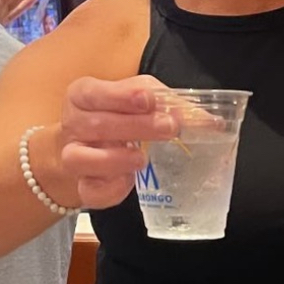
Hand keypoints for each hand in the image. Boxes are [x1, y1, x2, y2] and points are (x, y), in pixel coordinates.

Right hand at [60, 75, 177, 210]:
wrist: (90, 149)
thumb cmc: (120, 117)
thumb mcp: (141, 101)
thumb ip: (170, 105)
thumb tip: (210, 122)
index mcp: (84, 96)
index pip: (96, 93)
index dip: (121, 96)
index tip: (147, 99)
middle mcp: (73, 124)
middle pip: (97, 124)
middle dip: (135, 126)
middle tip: (169, 128)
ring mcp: (73, 157)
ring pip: (81, 159)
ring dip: (115, 159)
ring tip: (142, 158)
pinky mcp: (81, 186)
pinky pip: (90, 191)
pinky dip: (110, 189)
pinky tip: (130, 183)